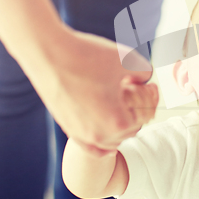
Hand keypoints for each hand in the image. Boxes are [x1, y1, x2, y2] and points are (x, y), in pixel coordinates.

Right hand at [26, 26, 156, 155]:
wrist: (48, 53)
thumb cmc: (89, 56)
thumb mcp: (128, 61)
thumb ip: (145, 73)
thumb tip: (146, 81)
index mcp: (117, 122)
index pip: (145, 117)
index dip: (150, 98)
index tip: (150, 84)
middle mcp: (98, 135)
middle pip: (130, 130)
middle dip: (137, 111)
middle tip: (137, 91)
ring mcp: (80, 134)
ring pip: (111, 140)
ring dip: (120, 125)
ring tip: (121, 103)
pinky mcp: (67, 127)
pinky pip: (90, 145)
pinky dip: (102, 141)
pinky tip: (107, 132)